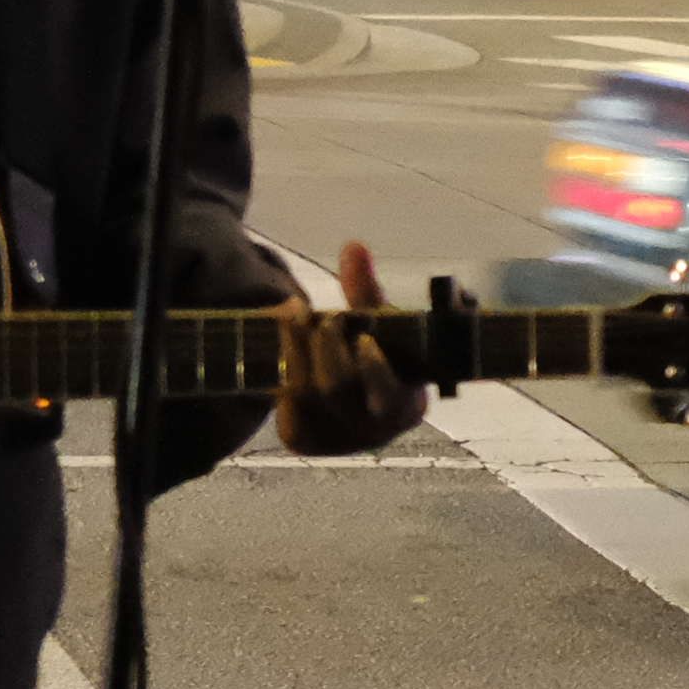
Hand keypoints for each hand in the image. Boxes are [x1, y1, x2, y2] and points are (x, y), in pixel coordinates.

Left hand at [276, 236, 416, 456]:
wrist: (356, 395)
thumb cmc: (377, 352)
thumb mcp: (378, 322)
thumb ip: (367, 289)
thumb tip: (353, 247)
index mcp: (406, 405)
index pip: (391, 397)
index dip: (375, 370)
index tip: (364, 339)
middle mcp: (374, 431)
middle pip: (337, 386)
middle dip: (324, 342)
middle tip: (320, 314)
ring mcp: (337, 441)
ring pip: (305, 393)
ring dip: (295, 348)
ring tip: (296, 317)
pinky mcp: (305, 441)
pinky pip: (284, 405)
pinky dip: (282, 370)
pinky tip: (288, 347)